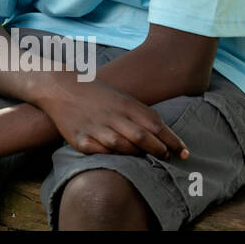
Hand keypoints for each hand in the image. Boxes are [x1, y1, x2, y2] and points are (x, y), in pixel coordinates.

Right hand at [34, 75, 188, 159]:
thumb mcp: (121, 98)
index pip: (155, 124)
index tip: (184, 153)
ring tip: (142, 156)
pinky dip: (110, 155)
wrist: (60, 87)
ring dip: (135, 154)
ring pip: (121, 145)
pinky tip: (114, 155)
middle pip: (141, 136)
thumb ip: (139, 115)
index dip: (172, 140)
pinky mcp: (79, 138)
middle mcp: (111, 115)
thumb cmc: (95, 94)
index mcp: (124, 103)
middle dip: (158, 149)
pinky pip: (99, 152)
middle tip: (166, 157)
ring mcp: (94, 127)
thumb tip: (162, 136)